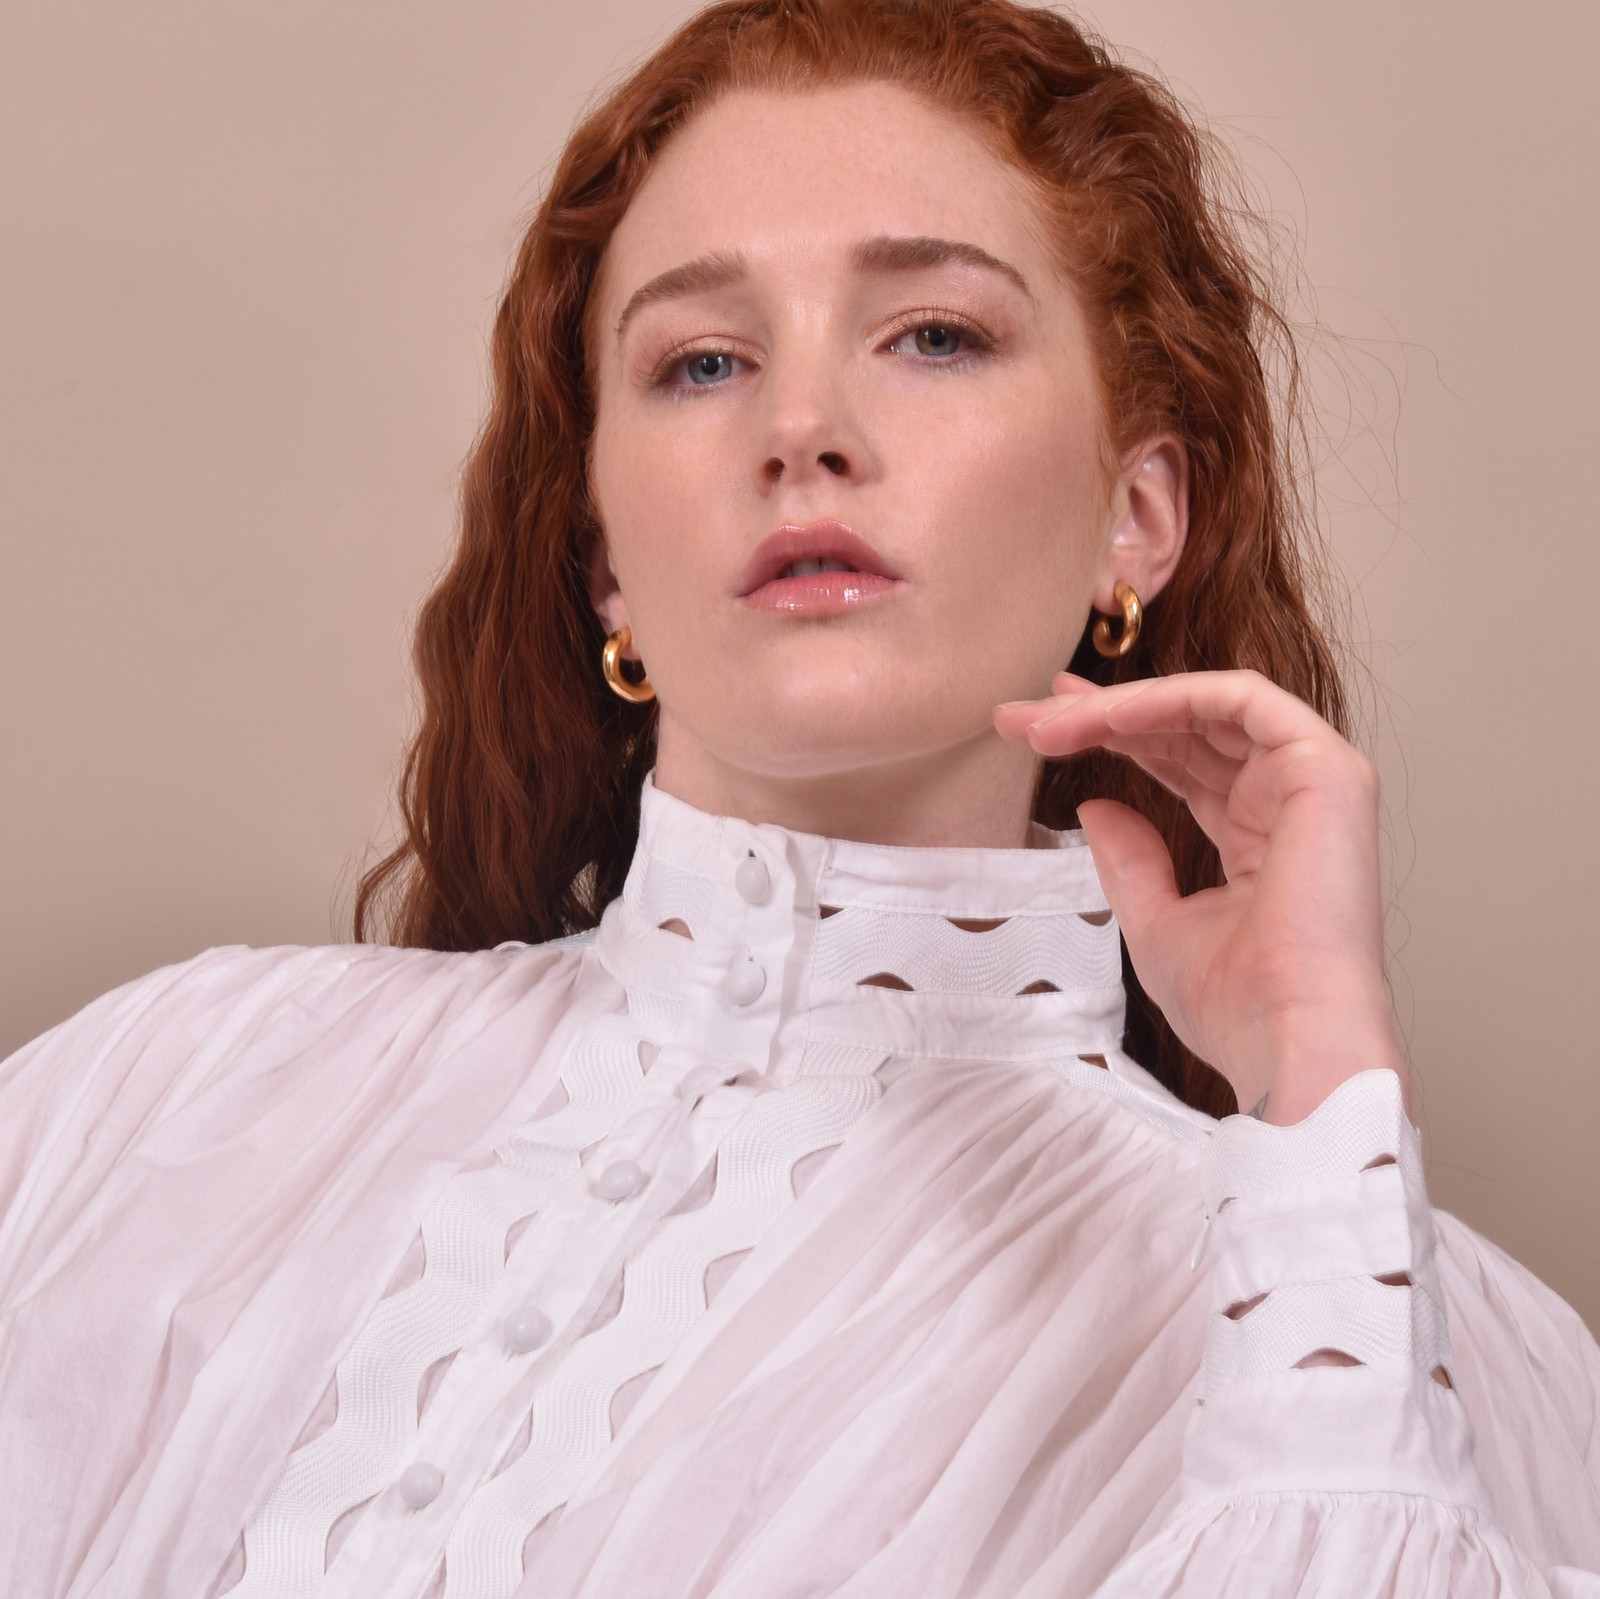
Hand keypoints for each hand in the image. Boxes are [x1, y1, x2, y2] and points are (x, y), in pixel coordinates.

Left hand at [995, 670, 1404, 1125]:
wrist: (1286, 1040)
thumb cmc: (1237, 1007)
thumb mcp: (1157, 923)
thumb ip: (1129, 861)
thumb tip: (1094, 806)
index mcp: (1261, 835)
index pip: (1181, 761)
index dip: (1112, 736)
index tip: (1040, 731)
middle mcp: (1291, 799)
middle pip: (1187, 728)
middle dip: (1100, 715)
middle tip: (1024, 715)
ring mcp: (1316, 780)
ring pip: (1208, 706)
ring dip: (1122, 706)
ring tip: (1051, 720)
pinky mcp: (1327, 769)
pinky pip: (1243, 701)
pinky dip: (1174, 697)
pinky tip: (1110, 715)